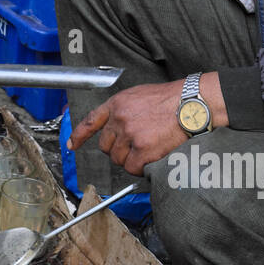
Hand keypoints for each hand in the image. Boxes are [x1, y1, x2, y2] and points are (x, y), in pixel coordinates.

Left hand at [68, 74, 229, 175]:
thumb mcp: (139, 96)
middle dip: (117, 150)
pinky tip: (151, 158)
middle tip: (135, 146)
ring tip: (147, 149)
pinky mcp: (143, 149)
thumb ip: (124, 110)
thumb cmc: (171, 99)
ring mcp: (130, 135)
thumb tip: (117, 126)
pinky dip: (141, 168)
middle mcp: (120, 119)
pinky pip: (133, 168)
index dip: (79, 135)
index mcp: (117, 104)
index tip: (72, 145)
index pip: (90, 121)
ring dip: (130, 160)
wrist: (191, 104)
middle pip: (106, 146)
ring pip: (118, 159)